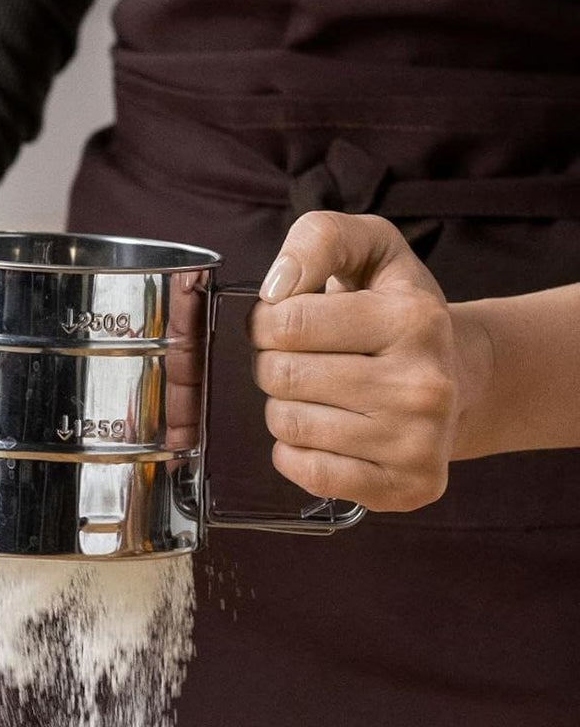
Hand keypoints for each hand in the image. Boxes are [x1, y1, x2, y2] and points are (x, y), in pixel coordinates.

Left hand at [249, 212, 490, 511]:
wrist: (460, 379)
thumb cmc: (397, 314)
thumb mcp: (370, 251)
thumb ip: (320, 239)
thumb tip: (277, 287)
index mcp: (414, 318)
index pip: (286, 321)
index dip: (266, 322)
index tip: (284, 324)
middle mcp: (423, 384)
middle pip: (281, 376)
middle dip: (274, 365)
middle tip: (301, 362)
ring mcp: (417, 442)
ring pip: (288, 425)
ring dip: (284, 408)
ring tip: (317, 395)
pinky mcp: (404, 487)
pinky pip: (307, 472)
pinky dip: (294, 452)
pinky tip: (322, 432)